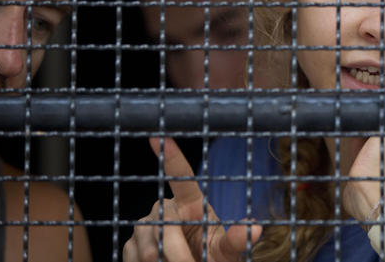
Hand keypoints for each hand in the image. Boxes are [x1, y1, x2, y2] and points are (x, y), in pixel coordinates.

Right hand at [123, 138, 261, 261]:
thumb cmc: (211, 258)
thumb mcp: (225, 251)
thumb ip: (235, 240)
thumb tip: (255, 227)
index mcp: (190, 202)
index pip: (181, 176)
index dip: (171, 156)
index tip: (159, 136)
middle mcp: (163, 207)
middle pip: (164, 230)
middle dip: (178, 257)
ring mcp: (143, 225)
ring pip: (149, 251)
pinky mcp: (129, 244)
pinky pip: (136, 261)